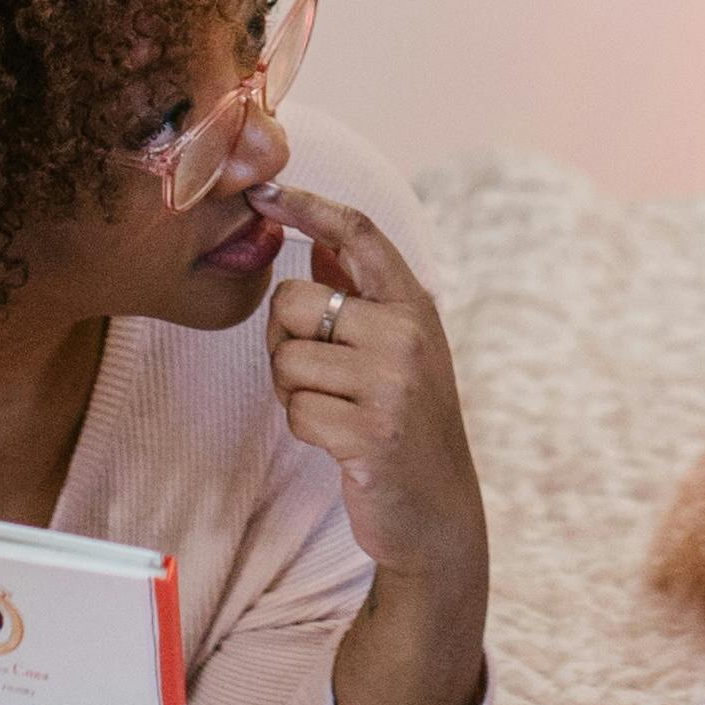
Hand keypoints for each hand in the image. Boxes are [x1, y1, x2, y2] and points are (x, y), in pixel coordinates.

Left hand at [271, 182, 490, 704]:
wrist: (437, 513)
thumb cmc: (405, 424)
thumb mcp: (398, 351)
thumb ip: (362, 298)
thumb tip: (314, 244)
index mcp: (416, 305)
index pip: (361, 234)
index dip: (311, 205)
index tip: (267, 191)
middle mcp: (409, 334)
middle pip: (292, 304)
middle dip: (284, 343)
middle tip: (316, 375)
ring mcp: (393, 384)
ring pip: (286, 362)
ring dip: (293, 392)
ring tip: (334, 411)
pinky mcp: (370, 432)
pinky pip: (295, 411)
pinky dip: (304, 429)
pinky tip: (338, 442)